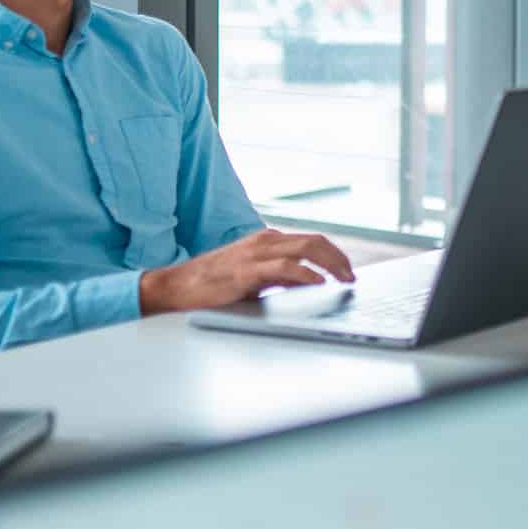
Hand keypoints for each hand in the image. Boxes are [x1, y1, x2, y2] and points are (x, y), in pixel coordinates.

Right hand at [139, 229, 354, 313]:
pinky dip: (306, 274)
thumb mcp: (253, 277)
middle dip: (339, 259)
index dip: (335, 254)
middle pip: (314, 242)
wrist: (175, 287)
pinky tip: (318, 283)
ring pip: (305, 249)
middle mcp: (264, 242)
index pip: (311, 241)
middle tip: (353, 277)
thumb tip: (309, 283)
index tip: (348, 271)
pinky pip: (284, 268)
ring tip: (344, 280)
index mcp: (267, 241)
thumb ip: (279, 277)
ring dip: (331, 264)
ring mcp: (255, 254)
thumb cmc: (213, 284)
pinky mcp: (245, 271)